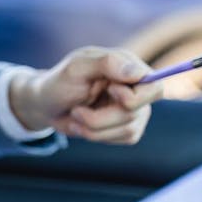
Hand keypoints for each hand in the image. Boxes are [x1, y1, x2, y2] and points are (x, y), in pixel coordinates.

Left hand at [8, 47, 163, 143]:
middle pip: (139, 111)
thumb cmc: (59, 83)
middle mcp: (135, 88)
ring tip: (75, 115)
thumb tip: (137, 72)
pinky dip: (98, 136)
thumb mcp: (76, 68)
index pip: (155, 86)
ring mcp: (134, 109)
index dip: (135, 96)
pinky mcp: (126, 128)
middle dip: (103, 118)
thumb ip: (108, 63)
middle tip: (77, 111)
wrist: (46, 106)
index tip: (110, 91)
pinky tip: (83, 125)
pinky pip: (124, 139)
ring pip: (128, 129)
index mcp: (127, 66)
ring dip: (94, 128)